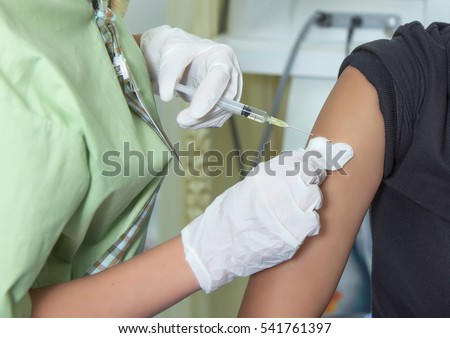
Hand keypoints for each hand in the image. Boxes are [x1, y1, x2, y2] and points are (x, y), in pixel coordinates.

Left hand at [140, 25, 242, 128]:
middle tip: (182, 119)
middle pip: (227, 99)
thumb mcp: (170, 54)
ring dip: (202, 121)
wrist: (181, 59)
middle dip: (205, 114)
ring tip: (182, 120)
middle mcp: (231, 73)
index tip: (195, 112)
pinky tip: (188, 120)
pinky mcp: (225, 104)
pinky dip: (202, 123)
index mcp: (222, 55)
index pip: (220, 76)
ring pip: (223, 112)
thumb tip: (166, 95)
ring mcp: (230, 90)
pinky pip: (217, 119)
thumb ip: (168, 73)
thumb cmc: (180, 52)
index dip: (209, 95)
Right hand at [181, 137, 353, 292]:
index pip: (300, 159)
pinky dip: (307, 225)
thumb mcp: (246, 188)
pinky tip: (294, 228)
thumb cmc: (227, 219)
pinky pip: (314, 222)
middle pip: (312, 175)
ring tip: (294, 212)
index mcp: (265, 175)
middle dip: (311, 182)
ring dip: (309, 204)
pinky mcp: (294, 234)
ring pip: (315, 198)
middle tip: (304, 190)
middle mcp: (278, 189)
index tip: (311, 167)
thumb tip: (294, 169)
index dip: (309, 164)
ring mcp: (287, 211)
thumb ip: (271, 178)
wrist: (217, 247)